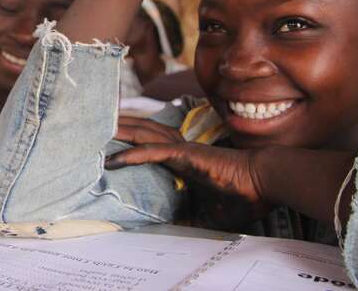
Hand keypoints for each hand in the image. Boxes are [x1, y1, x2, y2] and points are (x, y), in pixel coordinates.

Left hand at [107, 117, 268, 229]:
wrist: (264, 183)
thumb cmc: (242, 195)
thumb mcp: (208, 215)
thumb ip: (188, 219)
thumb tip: (173, 232)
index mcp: (183, 158)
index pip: (149, 145)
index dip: (129, 141)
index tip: (107, 143)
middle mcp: (179, 148)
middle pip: (141, 132)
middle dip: (118, 127)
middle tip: (92, 126)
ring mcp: (181, 149)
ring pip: (142, 136)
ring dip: (118, 134)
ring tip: (96, 132)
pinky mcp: (186, 155)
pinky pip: (153, 153)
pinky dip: (132, 154)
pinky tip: (113, 159)